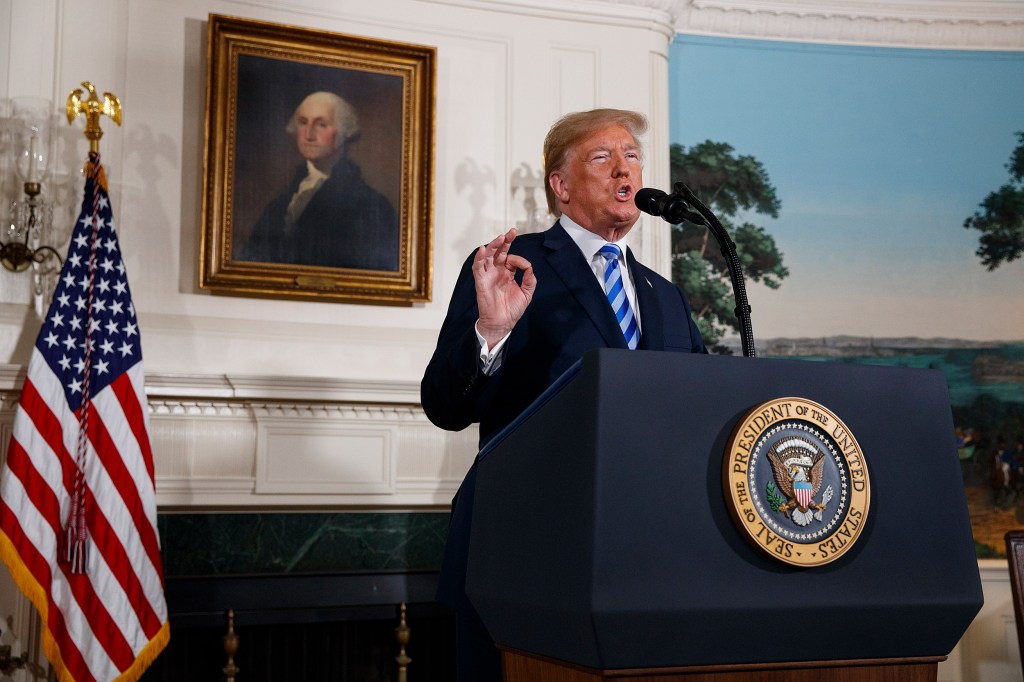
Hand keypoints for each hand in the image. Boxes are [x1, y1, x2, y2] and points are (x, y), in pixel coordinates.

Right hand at [474, 228, 536, 346]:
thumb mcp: (526, 293)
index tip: (524, 266)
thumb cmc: (512, 309)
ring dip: (493, 245)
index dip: (518, 258)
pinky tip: (483, 249)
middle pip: (498, 252)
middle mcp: (496, 272)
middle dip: (504, 241)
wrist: (503, 323)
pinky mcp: (481, 281)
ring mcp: (488, 275)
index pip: (510, 258)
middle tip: (511, 233)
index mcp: (507, 273)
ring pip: (488, 256)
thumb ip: (529, 279)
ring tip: (500, 238)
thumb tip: (529, 266)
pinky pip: (478, 267)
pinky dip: (479, 258)